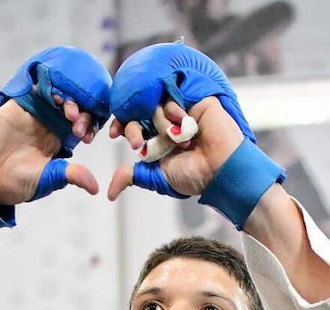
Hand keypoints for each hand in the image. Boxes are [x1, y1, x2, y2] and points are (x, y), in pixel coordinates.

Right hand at [0, 97, 99, 206]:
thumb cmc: (14, 184)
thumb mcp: (47, 180)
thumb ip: (70, 176)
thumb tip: (95, 188)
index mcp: (59, 142)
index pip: (82, 125)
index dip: (89, 125)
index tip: (86, 136)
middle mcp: (49, 125)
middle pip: (75, 106)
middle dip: (82, 111)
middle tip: (76, 124)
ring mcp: (34, 113)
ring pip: (59, 94)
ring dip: (68, 98)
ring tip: (68, 112)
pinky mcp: (18, 105)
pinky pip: (37, 87)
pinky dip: (50, 86)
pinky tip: (56, 95)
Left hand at [107, 95, 243, 200]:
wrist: (220, 169)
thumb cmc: (193, 176)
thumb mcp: (157, 177)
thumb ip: (133, 176)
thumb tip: (109, 193)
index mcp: (159, 139)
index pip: (133, 124)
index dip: (123, 126)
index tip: (113, 134)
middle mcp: (169, 123)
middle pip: (141, 112)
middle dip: (134, 127)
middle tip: (138, 142)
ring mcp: (182, 110)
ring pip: (155, 106)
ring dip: (162, 126)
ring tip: (179, 142)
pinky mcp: (195, 100)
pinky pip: (173, 97)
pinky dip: (175, 112)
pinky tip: (187, 127)